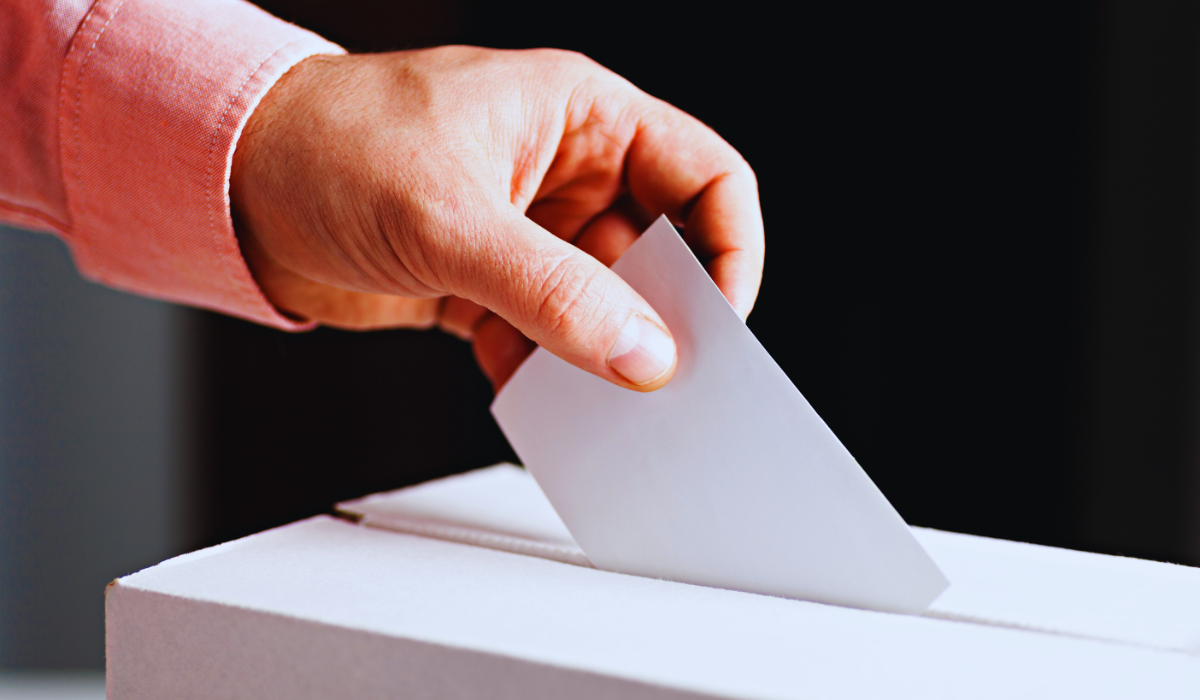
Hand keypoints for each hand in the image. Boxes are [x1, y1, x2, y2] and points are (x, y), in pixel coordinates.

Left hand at [231, 47, 763, 390]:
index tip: (719, 322)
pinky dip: (543, 373)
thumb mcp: (450, 217)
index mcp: (581, 118)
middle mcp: (565, 174)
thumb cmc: (327, 145)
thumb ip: (553, 291)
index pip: (703, 177)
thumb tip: (642, 354)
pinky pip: (546, 337)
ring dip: (597, 356)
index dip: (729, 248)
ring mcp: (528, 234)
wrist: (229, 186)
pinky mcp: (488, 284)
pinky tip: (525, 391)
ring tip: (589, 398)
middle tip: (661, 379)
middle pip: (659, 253)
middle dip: (662, 317)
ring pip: (602, 306)